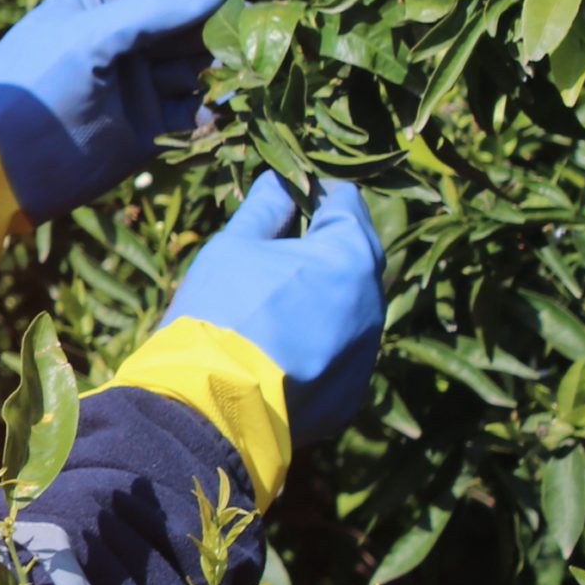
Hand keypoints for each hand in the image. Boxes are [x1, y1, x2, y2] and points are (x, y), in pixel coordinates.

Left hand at [0, 0, 284, 222]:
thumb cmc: (31, 88)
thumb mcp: (88, 40)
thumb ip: (154, 12)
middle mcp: (130, 33)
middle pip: (201, 15)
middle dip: (244, 15)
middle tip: (294, 13)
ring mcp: (141, 81)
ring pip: (206, 64)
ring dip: (240, 63)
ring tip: (276, 59)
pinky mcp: (151, 128)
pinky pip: (199, 111)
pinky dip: (220, 108)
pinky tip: (242, 105)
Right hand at [161, 173, 384, 444]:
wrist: (213, 403)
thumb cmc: (222, 309)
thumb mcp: (235, 245)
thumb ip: (265, 208)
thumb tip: (280, 181)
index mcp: (349, 257)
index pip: (346, 204)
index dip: (317, 194)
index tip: (291, 196)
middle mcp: (372, 305)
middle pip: (354, 259)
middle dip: (322, 248)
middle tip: (278, 251)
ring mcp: (365, 356)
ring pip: (348, 311)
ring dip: (321, 301)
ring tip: (273, 307)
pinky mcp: (350, 397)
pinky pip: (338, 358)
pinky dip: (316, 348)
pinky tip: (277, 352)